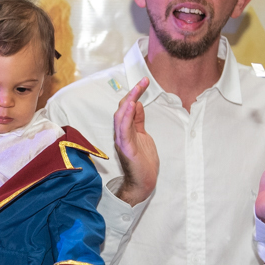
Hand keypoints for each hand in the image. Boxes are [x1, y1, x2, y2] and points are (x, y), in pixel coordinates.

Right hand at [112, 77, 158, 205]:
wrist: (144, 183)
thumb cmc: (143, 161)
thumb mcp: (143, 135)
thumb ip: (138, 121)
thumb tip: (137, 104)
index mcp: (125, 130)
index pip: (126, 108)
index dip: (133, 94)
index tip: (144, 82)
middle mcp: (120, 133)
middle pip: (121, 109)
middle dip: (131, 93)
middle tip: (142, 81)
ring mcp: (122, 140)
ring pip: (120, 116)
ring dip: (128, 101)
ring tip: (137, 89)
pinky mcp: (126, 147)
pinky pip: (123, 128)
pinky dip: (126, 115)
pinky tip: (131, 105)